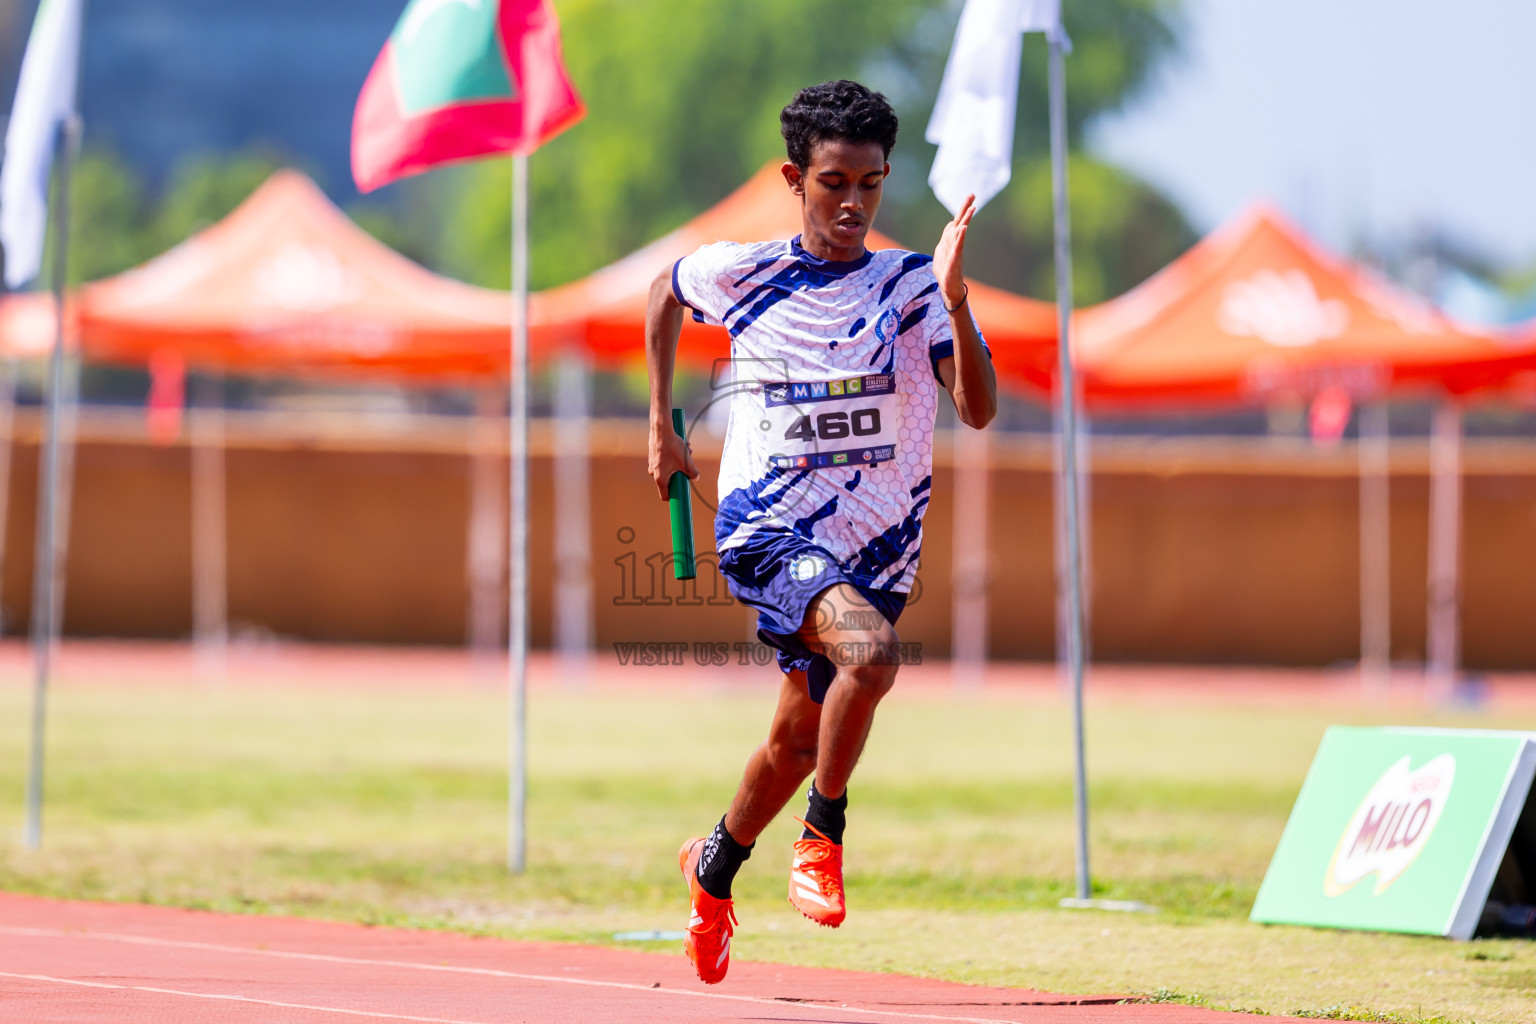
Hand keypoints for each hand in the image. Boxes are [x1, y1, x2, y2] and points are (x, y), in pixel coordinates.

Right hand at [649, 421, 698, 499]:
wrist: (661, 429)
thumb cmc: (673, 447)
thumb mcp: (687, 461)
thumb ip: (693, 472)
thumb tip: (696, 478)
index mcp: (660, 478)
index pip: (664, 496)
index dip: (673, 497)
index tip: (680, 493)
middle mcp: (653, 472)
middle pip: (669, 480)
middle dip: (680, 474)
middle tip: (688, 465)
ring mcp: (652, 464)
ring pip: (668, 468)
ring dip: (679, 463)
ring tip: (688, 451)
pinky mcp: (653, 455)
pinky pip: (664, 460)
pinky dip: (673, 456)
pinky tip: (681, 446)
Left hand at [933, 193, 975, 310]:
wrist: (949, 290)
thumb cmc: (946, 272)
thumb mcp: (941, 252)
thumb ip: (945, 238)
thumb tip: (949, 225)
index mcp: (952, 241)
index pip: (957, 222)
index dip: (962, 210)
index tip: (970, 197)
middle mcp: (956, 244)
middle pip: (960, 222)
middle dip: (966, 208)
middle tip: (973, 194)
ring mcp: (956, 251)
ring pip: (960, 232)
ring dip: (965, 219)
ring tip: (972, 207)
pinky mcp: (955, 260)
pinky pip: (958, 246)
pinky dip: (960, 237)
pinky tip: (963, 227)